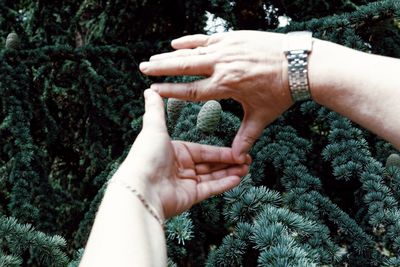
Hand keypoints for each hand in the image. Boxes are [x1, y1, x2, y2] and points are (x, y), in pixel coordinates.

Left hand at [114, 89, 250, 219]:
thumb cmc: (146, 156)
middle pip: (210, 164)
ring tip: (246, 168)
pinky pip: (210, 189)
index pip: (203, 151)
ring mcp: (185, 184)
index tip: (238, 150)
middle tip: (247, 159)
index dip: (221, 151)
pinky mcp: (190, 197)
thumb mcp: (154, 127)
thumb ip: (156, 109)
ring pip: (212, 177)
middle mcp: (181, 168)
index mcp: (175, 152)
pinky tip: (238, 178)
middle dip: (229, 162)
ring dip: (230, 172)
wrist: (141, 187)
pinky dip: (224, 184)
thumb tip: (149, 90)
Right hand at [139, 30, 293, 160]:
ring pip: (192, 51)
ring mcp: (227, 49)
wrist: (301, 64)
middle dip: (162, 68)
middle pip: (185, 67)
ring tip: (154, 58)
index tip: (153, 90)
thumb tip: (239, 158)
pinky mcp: (233, 38)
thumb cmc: (281, 91)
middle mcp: (222, 65)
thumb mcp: (262, 115)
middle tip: (143, 68)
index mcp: (226, 86)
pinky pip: (206, 38)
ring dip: (171, 55)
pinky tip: (175, 42)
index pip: (191, 90)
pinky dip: (190, 40)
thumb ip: (247, 136)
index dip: (171, 91)